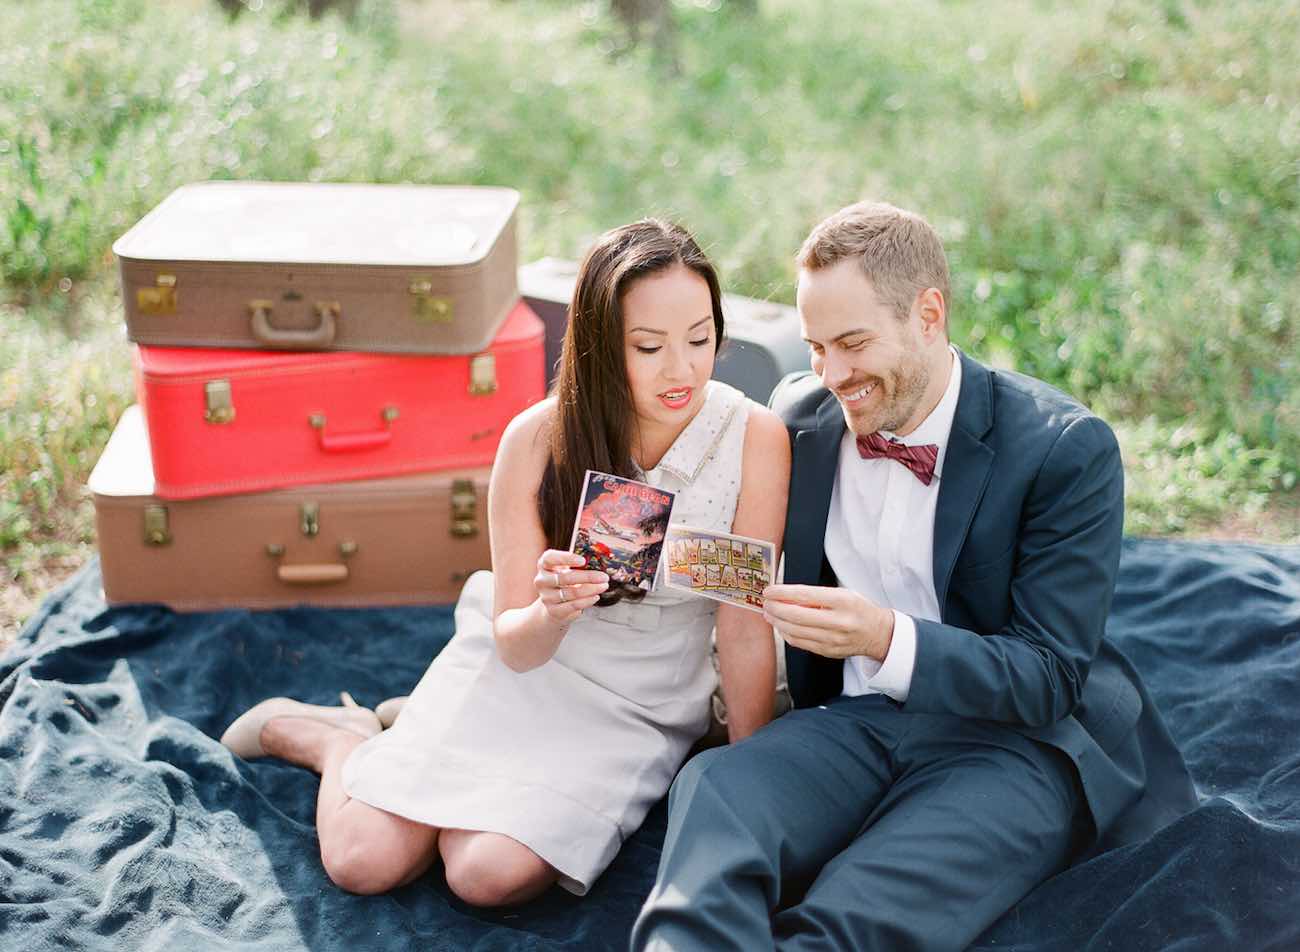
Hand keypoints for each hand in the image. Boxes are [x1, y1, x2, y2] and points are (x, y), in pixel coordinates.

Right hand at [535, 550, 608, 625]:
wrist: (554, 605)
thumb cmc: (564, 582)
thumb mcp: (567, 569)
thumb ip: (578, 565)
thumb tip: (599, 564)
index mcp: (544, 565)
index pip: (550, 558)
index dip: (566, 558)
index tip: (583, 560)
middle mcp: (542, 580)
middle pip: (565, 577)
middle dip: (588, 577)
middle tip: (604, 577)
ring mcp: (546, 596)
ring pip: (572, 592)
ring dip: (591, 589)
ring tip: (603, 586)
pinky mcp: (553, 610)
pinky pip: (573, 605)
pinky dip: (587, 601)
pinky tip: (596, 596)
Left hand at [761, 584, 894, 660]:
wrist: (877, 633)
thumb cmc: (857, 609)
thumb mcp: (842, 593)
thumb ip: (815, 595)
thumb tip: (784, 597)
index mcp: (843, 601)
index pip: (804, 595)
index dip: (782, 593)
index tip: (768, 591)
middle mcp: (838, 622)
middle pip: (796, 616)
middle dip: (775, 609)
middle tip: (765, 603)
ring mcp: (833, 639)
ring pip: (794, 632)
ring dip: (777, 622)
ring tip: (769, 614)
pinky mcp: (828, 652)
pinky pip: (799, 643)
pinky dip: (786, 634)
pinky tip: (781, 626)